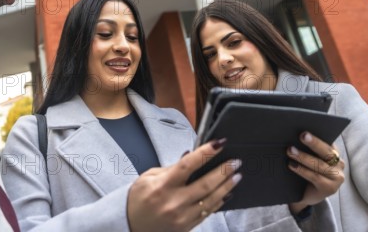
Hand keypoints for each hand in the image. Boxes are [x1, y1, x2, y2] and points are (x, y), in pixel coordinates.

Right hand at [126, 139, 241, 231]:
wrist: (130, 225)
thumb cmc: (138, 198)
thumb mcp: (148, 177)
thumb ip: (171, 168)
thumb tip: (190, 155)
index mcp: (162, 186)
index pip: (188, 165)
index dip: (205, 153)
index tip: (219, 143)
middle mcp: (174, 202)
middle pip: (205, 184)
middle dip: (223, 171)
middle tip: (236, 162)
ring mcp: (181, 217)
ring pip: (211, 200)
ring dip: (226, 186)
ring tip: (237, 175)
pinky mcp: (186, 227)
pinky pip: (208, 212)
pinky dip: (219, 201)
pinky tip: (227, 192)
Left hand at [287, 132, 344, 213]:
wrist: (308, 196)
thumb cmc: (307, 171)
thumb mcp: (309, 158)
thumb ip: (307, 147)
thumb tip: (292, 133)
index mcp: (334, 153)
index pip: (328, 141)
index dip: (319, 135)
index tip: (308, 129)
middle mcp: (339, 164)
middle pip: (326, 152)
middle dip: (314, 143)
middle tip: (302, 135)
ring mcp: (336, 177)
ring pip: (319, 164)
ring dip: (303, 157)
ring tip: (290, 150)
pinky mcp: (329, 188)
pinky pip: (315, 177)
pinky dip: (302, 170)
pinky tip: (291, 165)